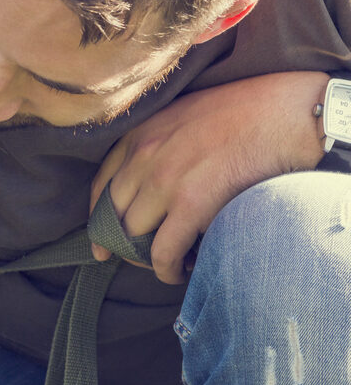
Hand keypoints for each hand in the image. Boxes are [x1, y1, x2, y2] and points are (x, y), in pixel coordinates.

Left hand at [90, 71, 327, 283]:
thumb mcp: (183, 117)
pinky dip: (167, 270)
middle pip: (113, 215)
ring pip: (134, 236)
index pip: (101, 186)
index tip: (99, 242)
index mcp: (139, 133)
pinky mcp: (192, 203)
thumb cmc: (245, 113)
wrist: (286, 111)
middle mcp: (144, 156)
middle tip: (140, 259)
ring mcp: (165, 179)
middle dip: (122, 243)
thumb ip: (159, 146)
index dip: (97, 220)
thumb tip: (149, 188)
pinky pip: (163, 252)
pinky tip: (180, 272)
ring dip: (146, 258)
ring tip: (168, 263)